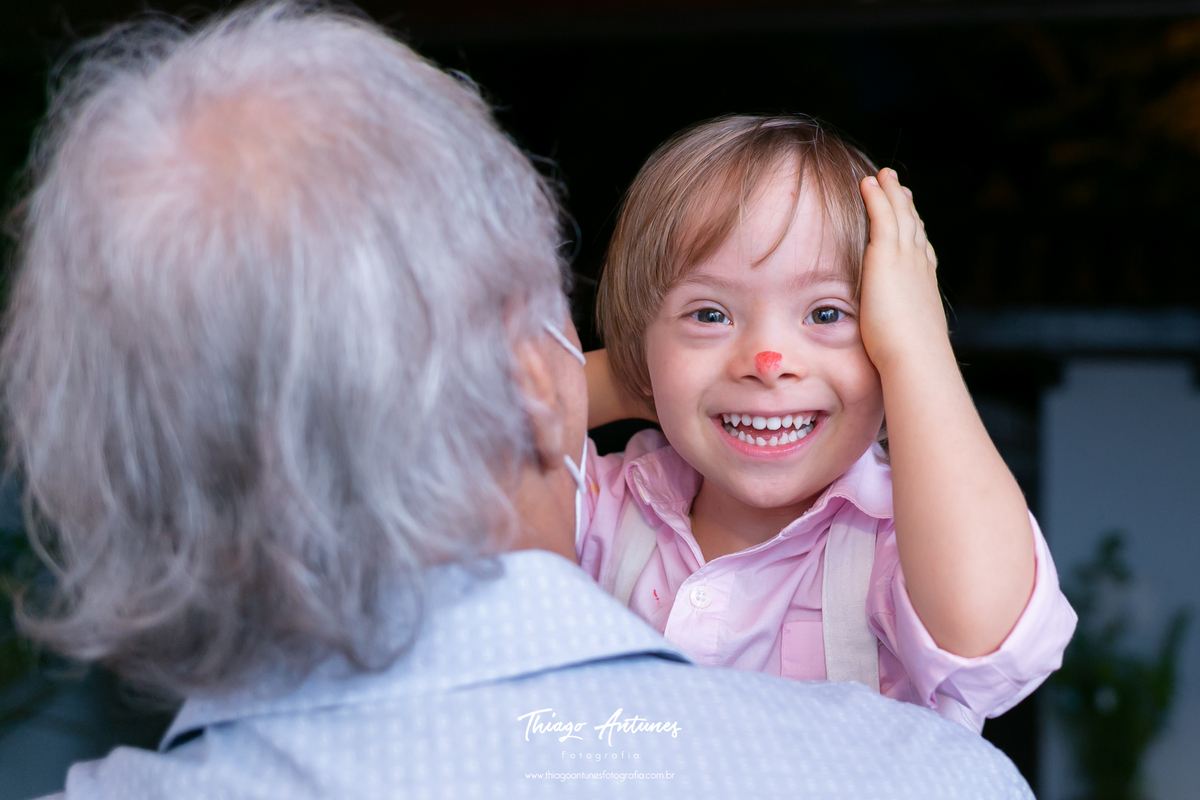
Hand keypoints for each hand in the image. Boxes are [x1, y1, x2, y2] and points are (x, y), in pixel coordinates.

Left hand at [857, 168, 945, 372]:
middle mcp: (919, 266)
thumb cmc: (910, 359)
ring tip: (883, 175)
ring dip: (891, 193)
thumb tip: (894, 354)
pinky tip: (868, 182)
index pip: (921, 251)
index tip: (913, 218)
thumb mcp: (907, 342)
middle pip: (913, 227)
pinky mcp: (887, 255)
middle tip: (900, 186)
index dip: (916, 232)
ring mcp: (906, 258)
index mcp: (924, 286)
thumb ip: (900, 337)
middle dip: (906, 206)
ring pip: (900, 215)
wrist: (915, 355)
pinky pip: (882, 215)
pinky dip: (877, 196)